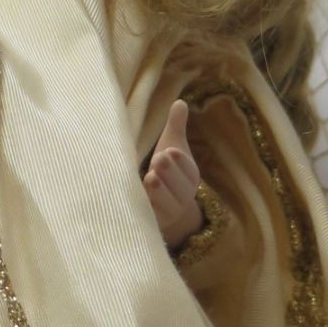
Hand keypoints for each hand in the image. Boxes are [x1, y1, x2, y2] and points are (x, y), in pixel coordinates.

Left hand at [141, 99, 202, 245]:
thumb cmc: (168, 170)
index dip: (180, 161)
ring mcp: (171, 211)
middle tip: (158, 160)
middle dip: (169, 173)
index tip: (169, 151)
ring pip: (167, 203)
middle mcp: (184, 195)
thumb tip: (180, 101)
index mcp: (190, 175)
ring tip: (150, 179)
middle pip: (179, 186)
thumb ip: (176, 126)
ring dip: (158, 191)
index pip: (188, 169)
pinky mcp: (156, 224)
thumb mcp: (173, 147)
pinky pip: (153, 219)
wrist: (170, 210)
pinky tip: (137, 200)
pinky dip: (146, 210)